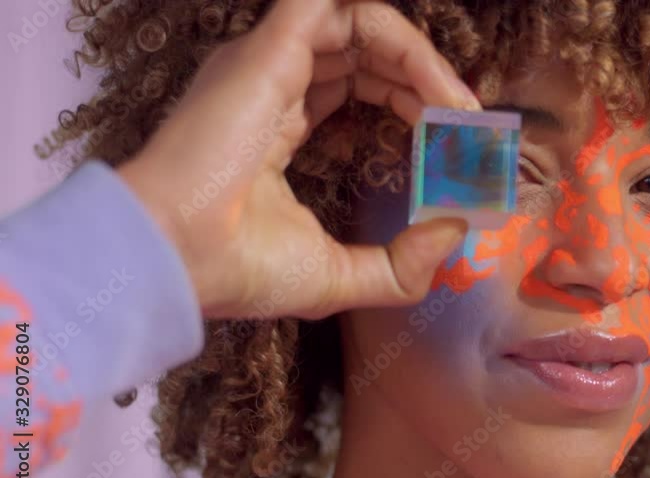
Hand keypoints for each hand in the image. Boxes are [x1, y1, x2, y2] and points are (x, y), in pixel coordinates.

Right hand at [117, 0, 479, 319]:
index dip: (409, 104)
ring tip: (460, 110)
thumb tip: (453, 231)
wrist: (180, 260)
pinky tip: (438, 90)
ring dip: (422, 62)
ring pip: (362, 25)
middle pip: (365, 54)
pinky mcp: (272, 49)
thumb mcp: (337, 277)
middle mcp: (274, 84)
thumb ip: (400, 264)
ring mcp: (270, 61)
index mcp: (278, 125)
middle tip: (467, 125)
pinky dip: (403, 42)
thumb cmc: (241, 270)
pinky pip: (344, 10)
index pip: (355, 88)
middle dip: (424, 83)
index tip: (453, 144)